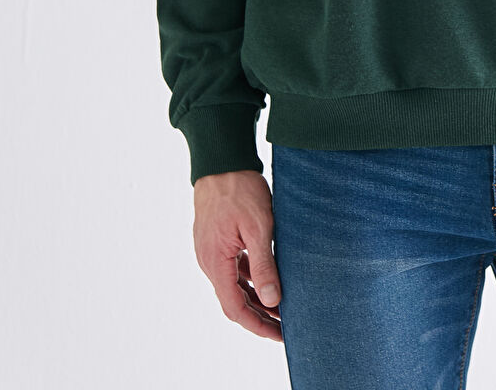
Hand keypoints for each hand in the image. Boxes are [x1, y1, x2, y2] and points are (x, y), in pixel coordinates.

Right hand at [192, 169, 283, 340]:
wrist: (222, 162)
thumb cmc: (240, 190)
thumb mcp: (259, 226)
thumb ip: (264, 264)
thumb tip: (272, 299)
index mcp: (216, 262)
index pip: (235, 308)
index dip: (258, 325)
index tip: (279, 334)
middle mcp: (210, 262)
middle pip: (234, 301)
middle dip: (260, 316)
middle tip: (286, 326)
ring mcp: (212, 252)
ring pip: (234, 286)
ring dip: (256, 299)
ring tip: (282, 307)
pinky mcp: (218, 242)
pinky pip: (233, 269)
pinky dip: (250, 280)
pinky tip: (268, 280)